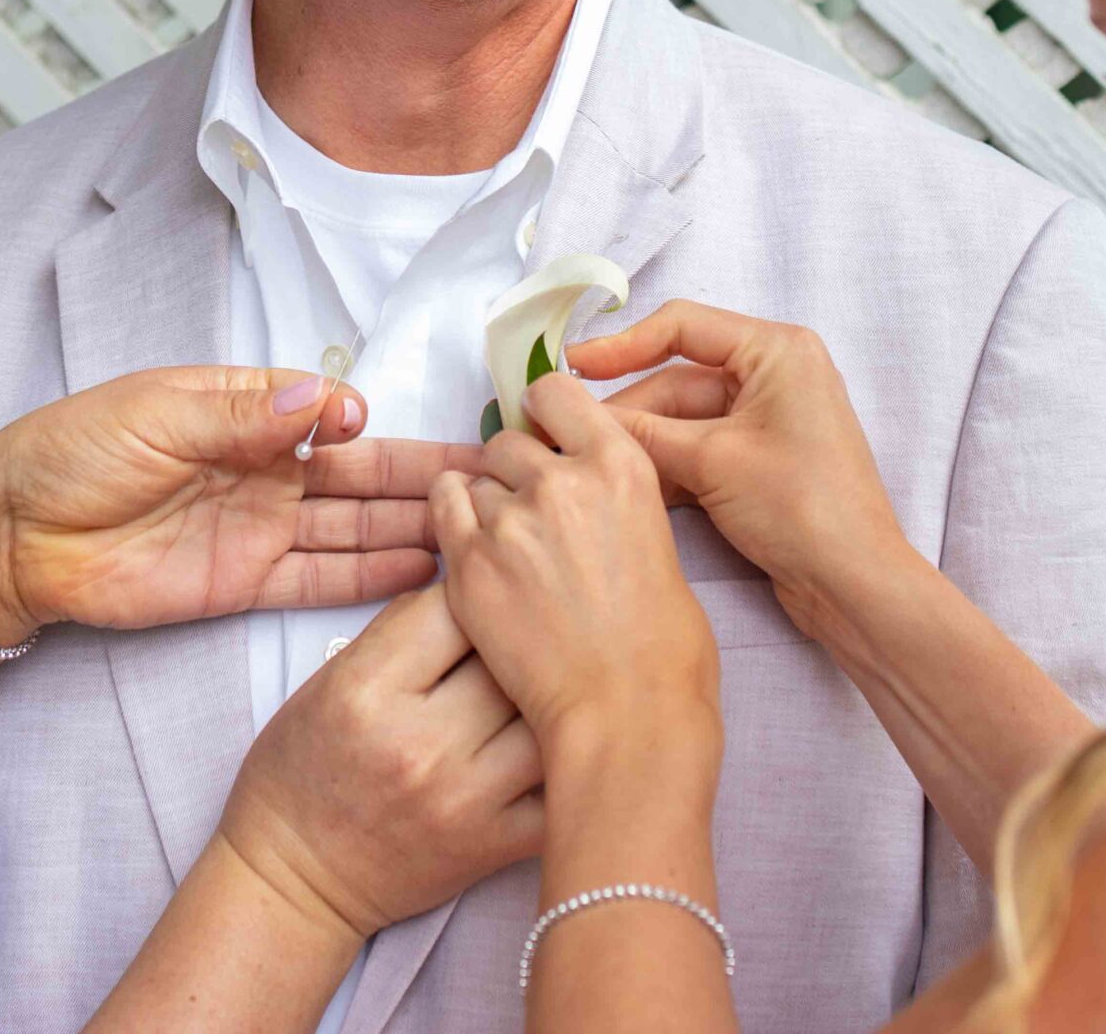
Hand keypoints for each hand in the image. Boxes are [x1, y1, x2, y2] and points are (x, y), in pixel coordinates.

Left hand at [0, 370, 478, 644]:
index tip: (389, 430)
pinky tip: (425, 574)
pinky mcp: (249, 582)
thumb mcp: (155, 417)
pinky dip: (372, 578)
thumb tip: (323, 400)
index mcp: (245, 410)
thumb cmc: (74, 451)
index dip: (369, 423)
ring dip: (413, 529)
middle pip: (361, 473)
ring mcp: (262, 527)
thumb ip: (241, 416)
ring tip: (480, 534)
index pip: (329, 413)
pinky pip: (322, 579)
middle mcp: (267, 468)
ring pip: (355, 526)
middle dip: (422, 478)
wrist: (16, 534)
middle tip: (493, 486)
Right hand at [215, 585, 544, 941]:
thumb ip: (399, 630)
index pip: (455, 607)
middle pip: (510, 656)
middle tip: (531, 628)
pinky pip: (562, 788)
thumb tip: (471, 586)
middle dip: (525, 635)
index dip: (479, 588)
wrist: (296, 876)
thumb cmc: (305, 769)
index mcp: (367, 690)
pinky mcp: (493, 845)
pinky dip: (574, 757)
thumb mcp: (329, 680)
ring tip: (556, 679)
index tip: (486, 592)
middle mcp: (418, 743)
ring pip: (550, 716)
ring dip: (555, 692)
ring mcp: (463, 798)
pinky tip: (569, 737)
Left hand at [430, 375, 718, 772]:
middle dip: (513, 471)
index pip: (556, 393)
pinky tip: (472, 551)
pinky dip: (451, 523)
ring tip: (507, 553)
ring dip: (484, 504)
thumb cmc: (663, 649)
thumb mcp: (659, 545)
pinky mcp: (468, 562)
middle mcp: (560, 478)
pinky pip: (442, 509)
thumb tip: (587, 501)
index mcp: (620, 465)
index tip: (543, 435)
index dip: (544, 413)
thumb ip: (614, 505)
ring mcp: (509, 518)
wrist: (629, 713)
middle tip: (528, 518)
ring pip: (473, 479)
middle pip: (507, 441)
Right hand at [569, 301, 905, 644]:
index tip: (571, 367)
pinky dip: (664, 466)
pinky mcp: (758, 462)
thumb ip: (641, 434)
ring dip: (639, 443)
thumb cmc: (800, 507)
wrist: (854, 586)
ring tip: (584, 462)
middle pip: (677, 380)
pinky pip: (697, 449)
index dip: (621, 345)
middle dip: (626, 411)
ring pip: (682, 420)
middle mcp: (774, 375)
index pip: (683, 326)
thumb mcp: (711, 460)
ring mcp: (766, 421)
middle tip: (564, 433)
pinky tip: (622, 486)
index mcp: (776, 351)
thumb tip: (578, 415)